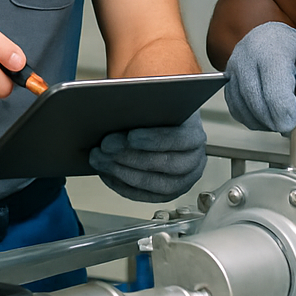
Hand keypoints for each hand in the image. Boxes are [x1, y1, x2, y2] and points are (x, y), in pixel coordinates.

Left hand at [89, 111, 207, 201]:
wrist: (160, 122)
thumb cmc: (157, 111)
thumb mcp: (155, 100)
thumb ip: (146, 103)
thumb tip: (124, 104)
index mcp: (194, 133)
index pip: (180, 139)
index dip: (155, 140)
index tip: (131, 136)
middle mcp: (194, 159)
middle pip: (168, 165)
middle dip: (133, 158)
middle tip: (106, 148)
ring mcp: (184, 179)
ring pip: (158, 185)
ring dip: (125, 174)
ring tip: (102, 161)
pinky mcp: (167, 192)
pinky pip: (146, 196)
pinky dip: (124, 186)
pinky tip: (107, 173)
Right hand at [224, 21, 295, 132]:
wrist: (272, 39)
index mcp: (273, 49)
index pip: (275, 91)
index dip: (285, 115)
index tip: (294, 122)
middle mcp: (247, 56)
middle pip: (257, 104)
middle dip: (276, 122)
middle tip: (291, 123)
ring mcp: (232, 69)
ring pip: (245, 110)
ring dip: (264, 123)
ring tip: (280, 115)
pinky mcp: (226, 82)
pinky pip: (236, 111)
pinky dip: (253, 119)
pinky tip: (267, 113)